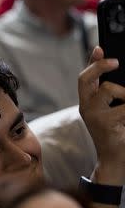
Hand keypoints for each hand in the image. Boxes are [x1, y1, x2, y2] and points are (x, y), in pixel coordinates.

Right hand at [78, 46, 124, 184]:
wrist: (115, 159)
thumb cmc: (117, 133)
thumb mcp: (112, 111)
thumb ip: (112, 94)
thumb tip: (114, 70)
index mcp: (87, 102)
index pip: (85, 77)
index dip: (92, 61)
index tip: (100, 48)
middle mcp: (85, 107)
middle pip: (86, 78)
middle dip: (99, 66)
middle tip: (116, 62)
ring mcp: (93, 115)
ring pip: (108, 89)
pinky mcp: (105, 123)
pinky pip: (123, 107)